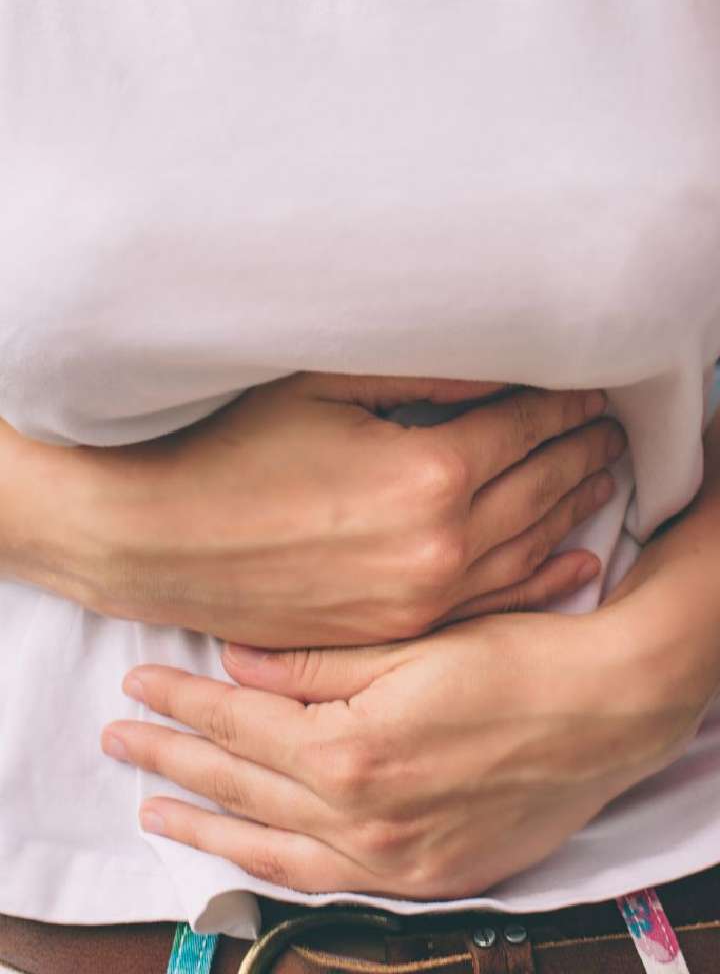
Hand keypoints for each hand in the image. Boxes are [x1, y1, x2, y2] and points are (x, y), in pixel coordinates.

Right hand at [66, 371, 621, 645]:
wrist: (151, 536)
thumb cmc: (227, 447)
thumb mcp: (323, 383)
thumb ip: (422, 374)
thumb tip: (498, 365)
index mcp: (427, 472)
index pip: (527, 426)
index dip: (564, 403)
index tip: (590, 387)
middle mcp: (439, 544)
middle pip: (539, 486)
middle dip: (582, 449)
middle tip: (610, 426)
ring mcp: (420, 598)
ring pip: (528, 547)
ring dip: (573, 507)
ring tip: (603, 475)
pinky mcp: (396, 630)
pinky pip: (492, 604)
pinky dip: (542, 580)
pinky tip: (574, 562)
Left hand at [102, 607, 693, 898]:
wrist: (604, 714)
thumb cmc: (512, 662)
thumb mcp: (409, 643)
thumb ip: (313, 660)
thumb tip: (234, 661)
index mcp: (350, 748)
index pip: (237, 725)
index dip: (180, 701)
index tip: (137, 683)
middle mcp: (361, 817)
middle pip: (240, 788)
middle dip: (171, 761)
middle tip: (117, 740)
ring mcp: (392, 859)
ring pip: (271, 848)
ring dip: (205, 828)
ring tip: (151, 814)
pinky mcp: (423, 879)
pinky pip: (325, 882)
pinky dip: (272, 867)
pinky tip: (242, 857)